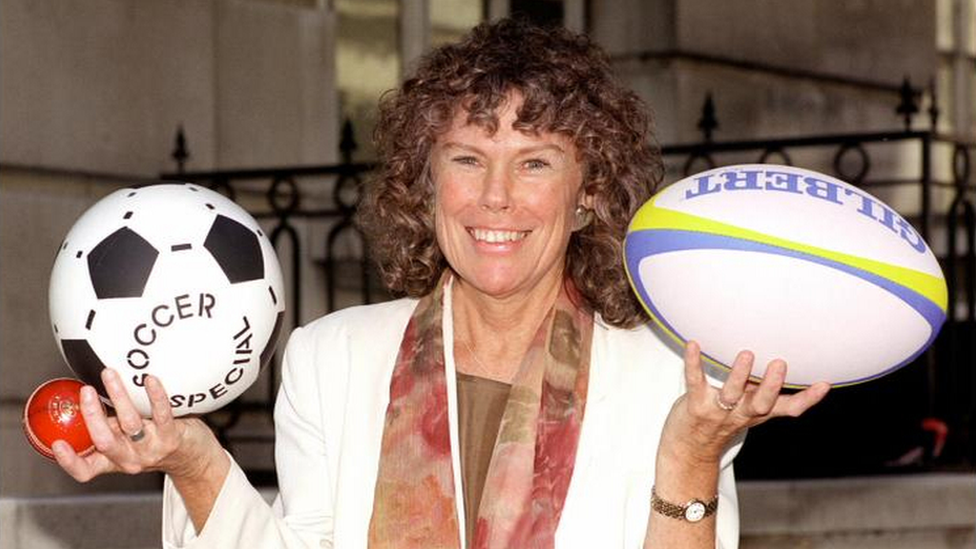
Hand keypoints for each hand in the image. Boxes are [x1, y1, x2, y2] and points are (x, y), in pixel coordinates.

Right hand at [53, 368, 220, 482]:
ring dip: (118, 396)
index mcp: (113, 461)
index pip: (86, 470)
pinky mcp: (172, 437)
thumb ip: (108, 427)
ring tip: (109, 374)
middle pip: (105, 442)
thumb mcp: (126, 442)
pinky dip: (155, 395)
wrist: (192, 457)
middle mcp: (130, 458)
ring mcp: (151, 449)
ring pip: (130, 423)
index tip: (57, 443)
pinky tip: (150, 379)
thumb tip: (85, 396)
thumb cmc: (153, 444)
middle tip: (86, 391)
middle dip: (92, 416)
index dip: (69, 461)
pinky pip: (162, 414)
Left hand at [659, 341, 829, 465]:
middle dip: (771, 386)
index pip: (788, 409)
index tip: (824, 384)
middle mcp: (740, 412)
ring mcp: (717, 410)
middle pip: (760, 404)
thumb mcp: (750, 410)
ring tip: (747, 354)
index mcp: (758, 412)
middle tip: (780, 364)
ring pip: (730, 394)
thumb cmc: (722, 421)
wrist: (689, 449)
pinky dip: (694, 362)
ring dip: (739, 374)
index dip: (807, 399)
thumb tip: (785, 359)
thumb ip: (765, 390)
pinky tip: (693, 344)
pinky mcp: (695, 404)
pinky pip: (694, 381)